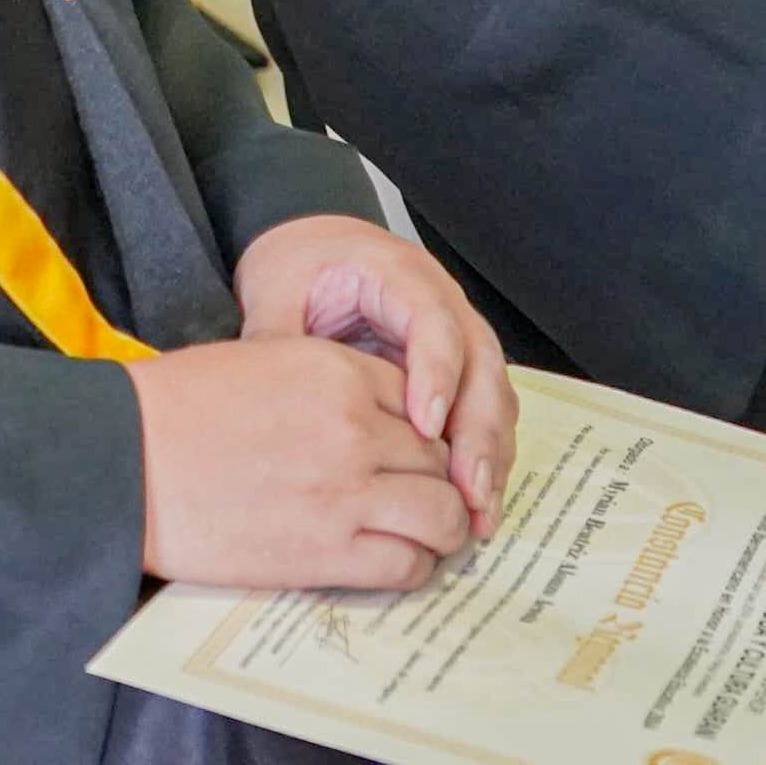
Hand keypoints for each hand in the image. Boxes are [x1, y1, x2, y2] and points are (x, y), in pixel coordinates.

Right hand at [127, 336, 471, 590]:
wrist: (125, 459)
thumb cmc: (179, 408)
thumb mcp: (265, 361)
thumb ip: (330, 385)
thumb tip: (371, 421)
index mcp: (339, 372)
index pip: (423, 402)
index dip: (421, 433)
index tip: (411, 455)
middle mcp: (356, 428)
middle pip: (439, 459)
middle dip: (437, 481)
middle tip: (422, 501)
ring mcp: (346, 492)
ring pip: (442, 514)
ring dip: (440, 528)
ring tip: (422, 537)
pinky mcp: (327, 551)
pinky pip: (406, 565)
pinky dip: (412, 567)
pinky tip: (393, 562)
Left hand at [234, 213, 514, 540]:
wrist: (317, 251)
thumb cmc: (301, 267)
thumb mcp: (276, 291)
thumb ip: (276, 340)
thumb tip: (271, 404)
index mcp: (399, 274)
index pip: (434, 322)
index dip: (438, 374)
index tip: (426, 428)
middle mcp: (443, 303)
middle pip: (482, 364)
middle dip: (479, 432)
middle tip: (468, 491)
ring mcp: (459, 338)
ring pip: (494, 395)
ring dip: (491, 454)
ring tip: (478, 513)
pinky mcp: (459, 372)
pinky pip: (484, 414)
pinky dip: (485, 458)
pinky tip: (474, 504)